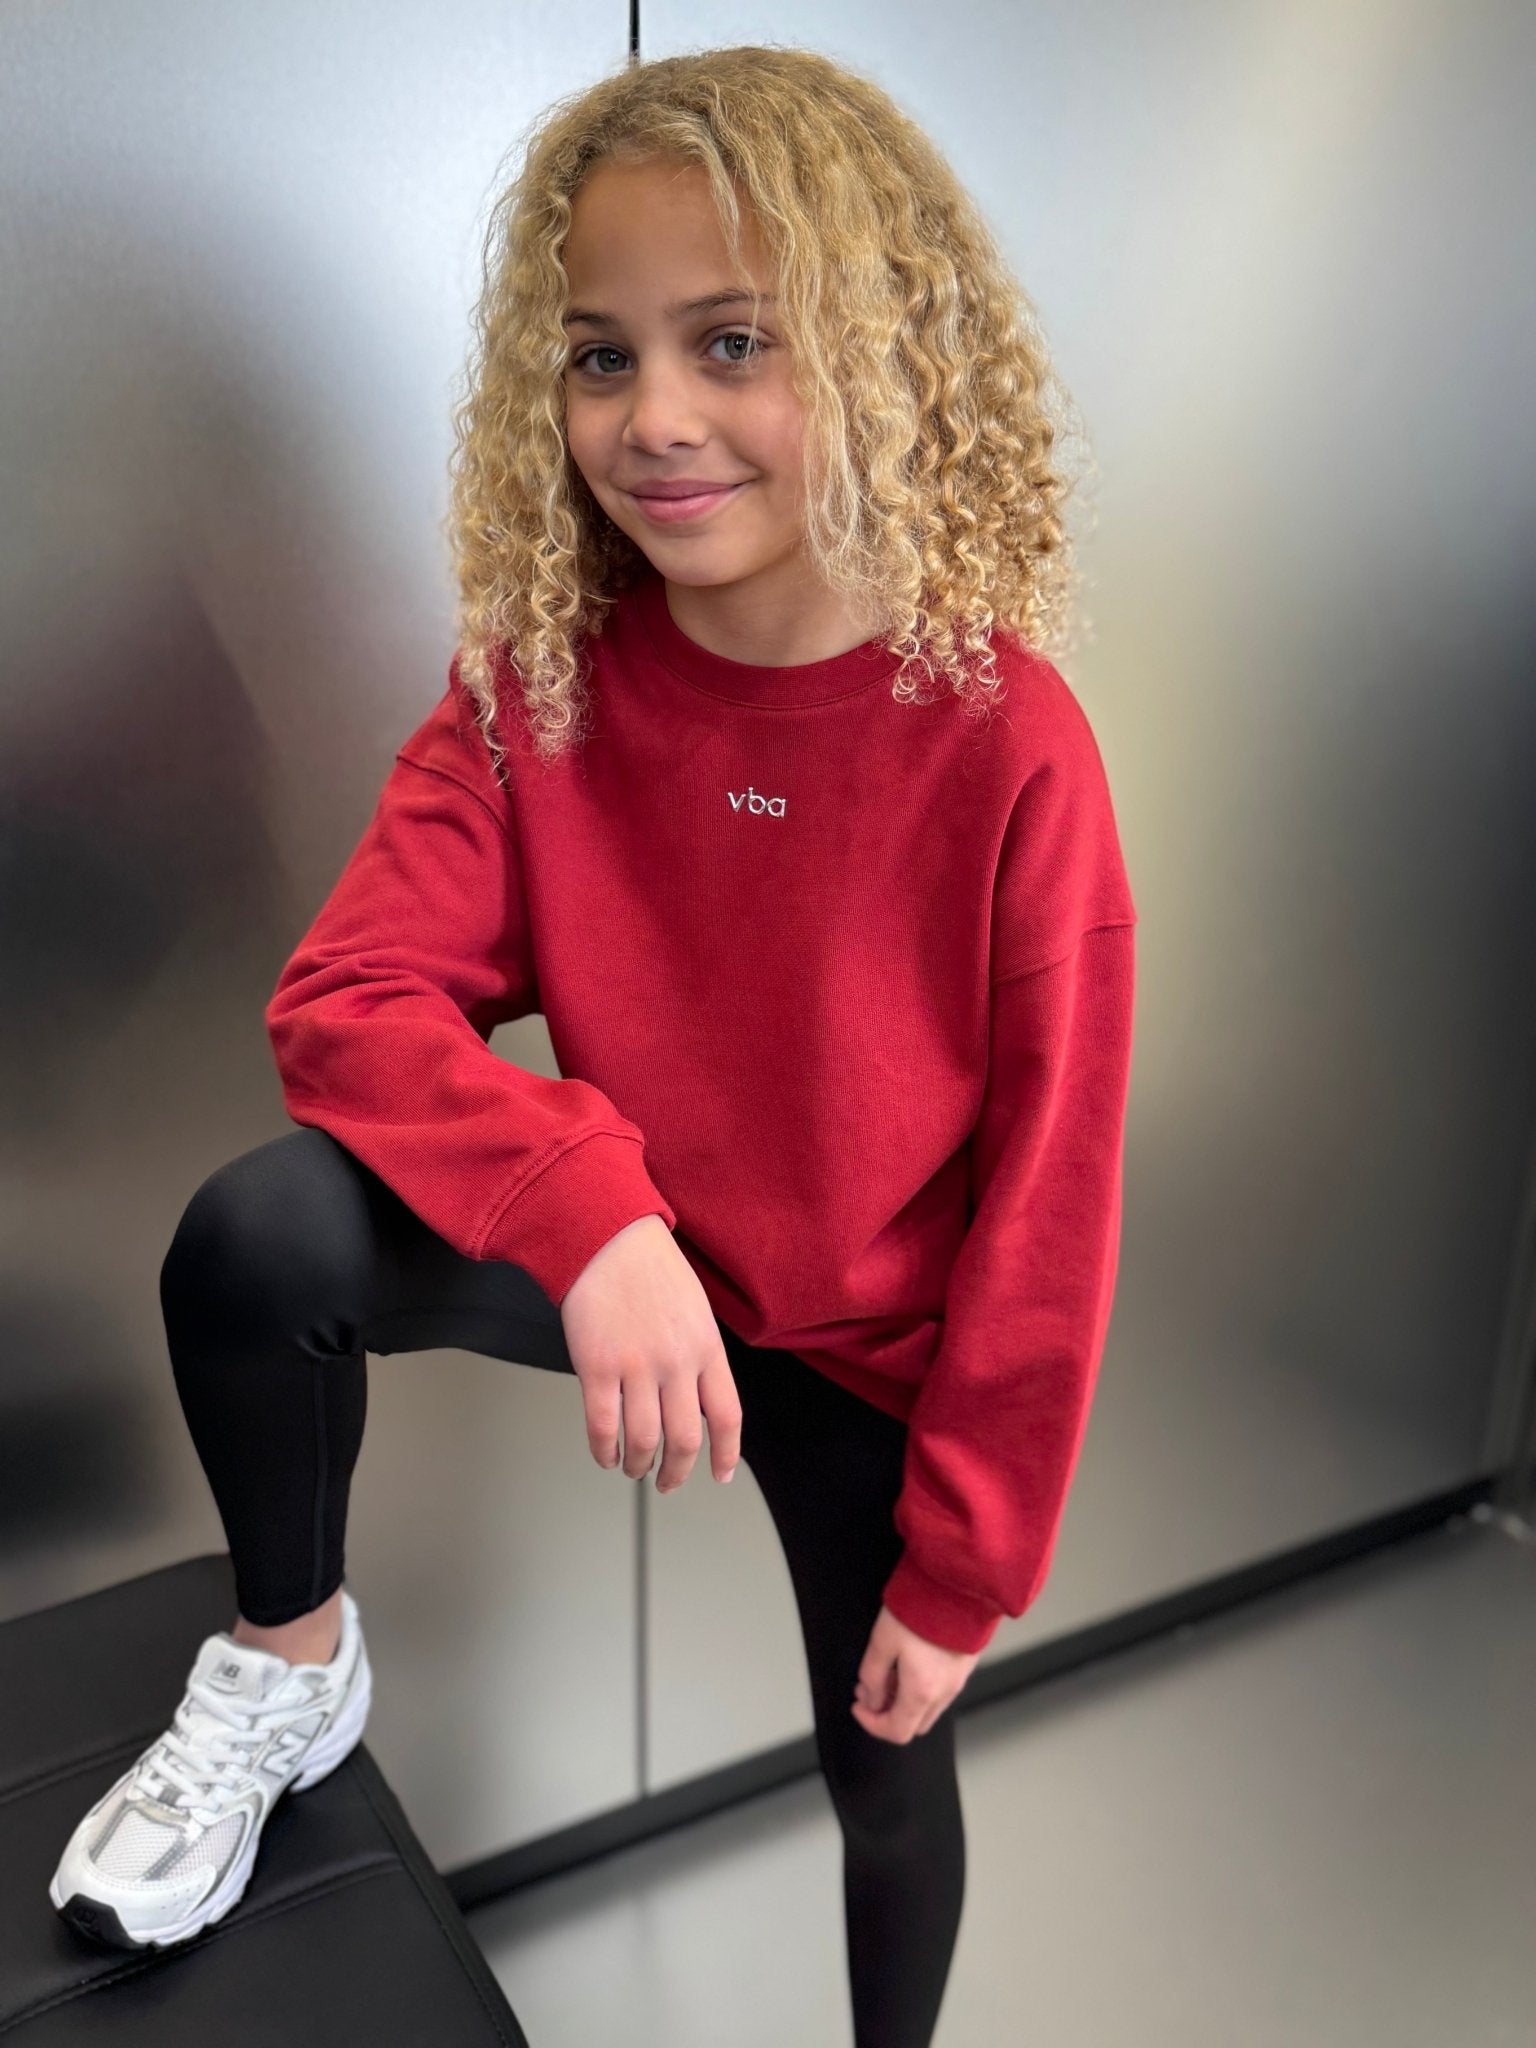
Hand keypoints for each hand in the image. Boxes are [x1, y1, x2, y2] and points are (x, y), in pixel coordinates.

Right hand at [560, 1213, 742, 1491]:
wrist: (606, 1237)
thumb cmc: (648, 1267)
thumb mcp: (694, 1308)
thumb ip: (699, 1354)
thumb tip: (696, 1398)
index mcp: (707, 1347)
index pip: (726, 1416)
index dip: (725, 1454)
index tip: (719, 1475)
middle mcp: (677, 1362)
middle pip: (685, 1440)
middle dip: (677, 1472)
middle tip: (668, 1483)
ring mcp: (637, 1367)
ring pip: (644, 1441)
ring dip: (639, 1466)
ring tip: (633, 1469)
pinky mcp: (598, 1367)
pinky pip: (603, 1426)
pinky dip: (605, 1450)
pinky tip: (605, 1454)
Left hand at [851, 1604, 981, 1743]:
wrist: (959, 1582)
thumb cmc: (921, 1608)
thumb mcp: (882, 1640)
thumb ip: (873, 1676)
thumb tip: (870, 1699)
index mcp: (922, 1692)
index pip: (897, 1731)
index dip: (872, 1724)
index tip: (858, 1705)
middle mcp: (945, 1692)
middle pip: (915, 1724)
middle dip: (888, 1713)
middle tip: (870, 1688)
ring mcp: (959, 1680)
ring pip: (929, 1708)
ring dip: (905, 1700)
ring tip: (889, 1671)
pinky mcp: (967, 1664)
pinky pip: (942, 1690)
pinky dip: (922, 1687)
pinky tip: (910, 1662)